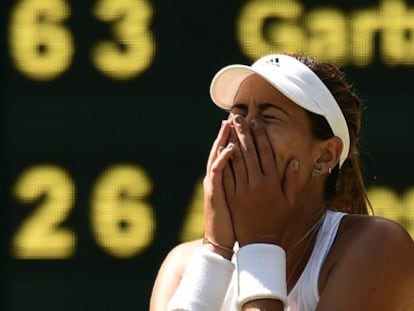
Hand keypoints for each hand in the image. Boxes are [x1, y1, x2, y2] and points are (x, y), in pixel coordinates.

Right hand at [203, 120, 235, 253]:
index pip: (232, 153)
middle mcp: (219, 178)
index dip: (237, 138)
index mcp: (228, 178)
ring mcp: (215, 184)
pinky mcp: (214, 192)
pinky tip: (230, 148)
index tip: (246, 123)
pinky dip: (223, 159)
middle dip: (229, 132)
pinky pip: (218, 172)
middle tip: (235, 115)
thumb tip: (255, 170)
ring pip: (217, 157)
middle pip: (223, 149)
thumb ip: (245, 182)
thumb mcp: (240, 199)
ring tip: (230, 125)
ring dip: (223, 140)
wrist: (222, 241)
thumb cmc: (235, 222)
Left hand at [223, 115, 299, 246]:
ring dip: (232, 141)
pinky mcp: (231, 196)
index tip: (256, 122)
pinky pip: (227, 174)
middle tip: (238, 117)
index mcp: (272, 182)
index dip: (261, 135)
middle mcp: (257, 182)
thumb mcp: (290, 202)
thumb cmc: (277, 222)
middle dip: (243, 132)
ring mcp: (242, 189)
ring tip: (229, 127)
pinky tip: (221, 147)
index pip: (266, 152)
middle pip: (249, 151)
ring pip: (236, 160)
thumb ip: (292, 180)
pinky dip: (224, 159)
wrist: (259, 243)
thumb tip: (294, 159)